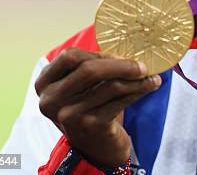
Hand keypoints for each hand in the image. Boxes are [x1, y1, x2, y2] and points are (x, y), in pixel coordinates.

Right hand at [35, 48, 160, 167]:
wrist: (95, 147)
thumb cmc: (90, 107)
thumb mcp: (81, 87)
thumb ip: (93, 67)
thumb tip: (128, 49)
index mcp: (44, 84)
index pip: (69, 56)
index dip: (97, 54)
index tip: (120, 56)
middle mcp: (51, 100)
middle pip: (90, 70)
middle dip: (122, 65)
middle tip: (143, 66)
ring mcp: (69, 114)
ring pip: (110, 85)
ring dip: (137, 79)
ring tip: (152, 77)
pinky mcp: (89, 125)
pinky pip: (120, 100)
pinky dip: (139, 91)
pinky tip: (150, 87)